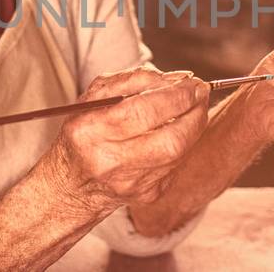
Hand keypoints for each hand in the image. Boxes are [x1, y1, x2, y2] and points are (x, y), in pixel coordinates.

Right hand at [51, 65, 209, 208]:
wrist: (73, 185)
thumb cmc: (85, 132)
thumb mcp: (94, 98)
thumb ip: (131, 80)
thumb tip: (174, 79)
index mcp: (91, 131)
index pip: (143, 111)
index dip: (175, 95)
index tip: (192, 81)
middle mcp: (109, 161)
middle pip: (170, 139)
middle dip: (194, 111)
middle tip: (201, 92)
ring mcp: (130, 183)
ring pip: (179, 153)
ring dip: (194, 125)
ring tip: (195, 106)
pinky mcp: (147, 195)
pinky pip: (176, 164)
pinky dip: (183, 143)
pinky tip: (179, 130)